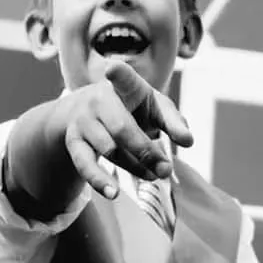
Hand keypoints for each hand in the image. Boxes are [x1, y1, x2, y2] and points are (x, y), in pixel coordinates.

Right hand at [55, 63, 195, 197]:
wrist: (85, 111)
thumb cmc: (131, 108)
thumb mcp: (155, 108)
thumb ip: (173, 121)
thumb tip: (188, 141)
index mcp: (124, 86)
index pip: (122, 77)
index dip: (118, 73)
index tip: (111, 68)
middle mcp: (99, 99)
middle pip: (122, 129)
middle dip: (146, 151)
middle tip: (166, 169)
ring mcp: (83, 121)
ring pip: (110, 150)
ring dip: (135, 167)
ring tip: (154, 175)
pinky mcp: (74, 143)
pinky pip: (85, 164)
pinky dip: (99, 181)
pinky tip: (113, 193)